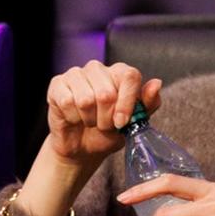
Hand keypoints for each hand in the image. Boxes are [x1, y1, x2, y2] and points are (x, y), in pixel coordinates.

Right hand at [46, 61, 162, 167]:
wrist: (83, 147)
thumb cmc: (110, 131)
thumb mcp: (134, 122)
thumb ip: (148, 103)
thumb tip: (157, 83)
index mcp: (121, 72)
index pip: (130, 76)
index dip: (127, 102)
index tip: (122, 122)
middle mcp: (99, 68)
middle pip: (107, 93)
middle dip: (106, 118)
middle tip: (104, 125)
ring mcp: (76, 74)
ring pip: (86, 99)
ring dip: (90, 119)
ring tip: (90, 121)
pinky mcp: (57, 84)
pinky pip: (67, 102)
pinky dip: (73, 117)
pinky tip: (74, 118)